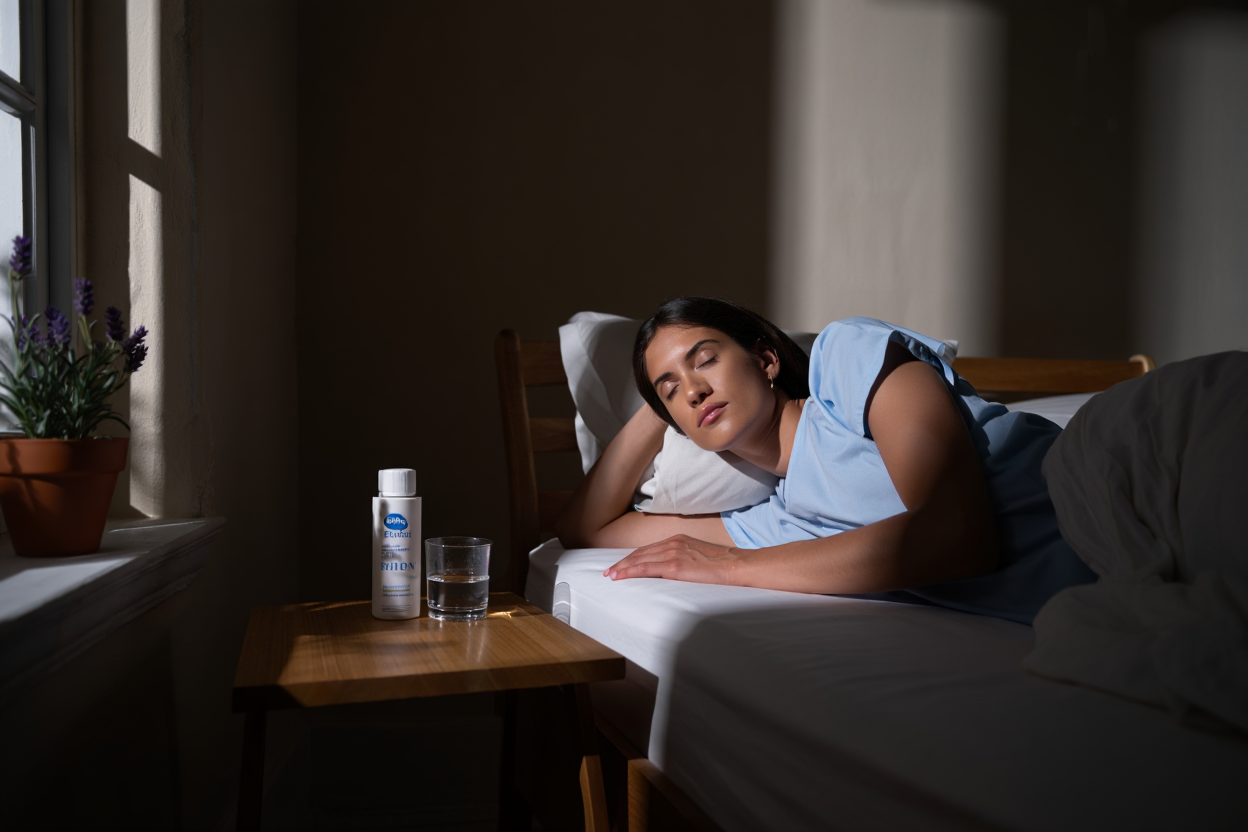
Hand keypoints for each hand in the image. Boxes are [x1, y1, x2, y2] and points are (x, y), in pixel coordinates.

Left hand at [604, 534, 741, 584]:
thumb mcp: (698, 557)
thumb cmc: (722, 566)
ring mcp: (672, 553)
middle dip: (622, 562)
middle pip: (640, 553)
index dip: (632, 557)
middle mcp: (672, 543)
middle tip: (608, 572)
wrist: (736, 565)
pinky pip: (645, 568)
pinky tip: (620, 577)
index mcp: (677, 540)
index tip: (621, 565)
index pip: (648, 549)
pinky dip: (629, 572)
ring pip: (639, 559)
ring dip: (622, 568)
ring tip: (610, 576)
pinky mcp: (674, 565)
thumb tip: (674, 572)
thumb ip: (684, 560)